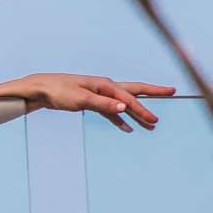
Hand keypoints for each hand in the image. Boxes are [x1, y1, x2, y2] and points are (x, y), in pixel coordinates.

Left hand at [18, 75, 173, 133]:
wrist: (40, 89)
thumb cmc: (59, 91)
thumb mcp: (81, 100)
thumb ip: (103, 104)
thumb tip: (125, 107)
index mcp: (104, 85)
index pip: (129, 98)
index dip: (144, 109)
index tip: (156, 120)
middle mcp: (104, 87)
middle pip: (133, 91)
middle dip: (152, 94)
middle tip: (171, 91)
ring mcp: (98, 94)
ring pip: (123, 104)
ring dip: (137, 113)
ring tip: (152, 124)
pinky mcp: (91, 101)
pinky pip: (111, 111)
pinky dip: (120, 119)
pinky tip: (127, 128)